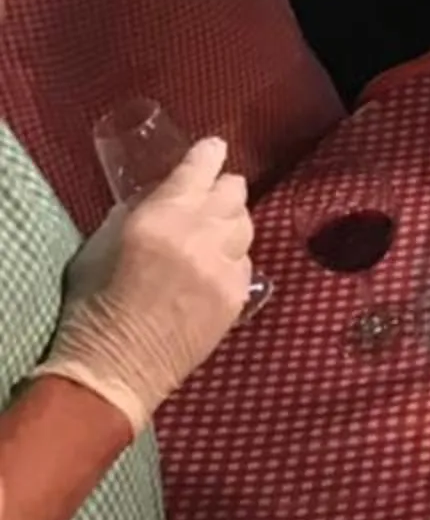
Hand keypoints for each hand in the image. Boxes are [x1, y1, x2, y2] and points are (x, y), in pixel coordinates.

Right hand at [37, 136, 253, 434]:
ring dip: (229, 223)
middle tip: (208, 198)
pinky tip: (212, 271)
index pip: (202, 168)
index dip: (210, 155)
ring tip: (211, 235)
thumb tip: (155, 198)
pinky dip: (232, 260)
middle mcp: (201, 235)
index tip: (212, 150)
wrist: (114, 369)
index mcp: (162, 216)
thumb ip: (134, 213)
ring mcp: (224, 267)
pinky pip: (245, 262)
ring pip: (245, 225)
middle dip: (221, 190)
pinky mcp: (237, 297)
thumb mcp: (101, 244)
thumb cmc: (93, 306)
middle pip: (234, 191)